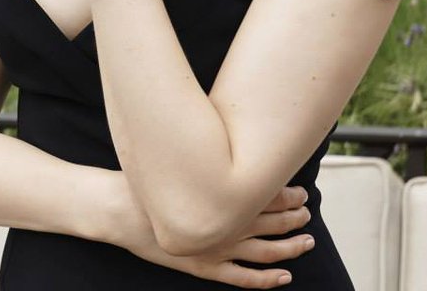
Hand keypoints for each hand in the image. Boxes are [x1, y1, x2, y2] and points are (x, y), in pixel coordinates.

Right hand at [113, 182, 317, 287]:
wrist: (119, 209)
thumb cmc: (147, 184)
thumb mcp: (179, 163)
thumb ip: (208, 162)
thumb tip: (232, 150)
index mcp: (220, 197)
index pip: (267, 196)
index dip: (289, 196)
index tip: (301, 191)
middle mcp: (225, 224)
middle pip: (273, 222)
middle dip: (295, 218)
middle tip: (307, 213)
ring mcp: (217, 249)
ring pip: (267, 252)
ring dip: (291, 247)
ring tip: (307, 242)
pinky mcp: (204, 267)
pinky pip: (243, 278)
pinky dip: (267, 280)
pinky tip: (284, 276)